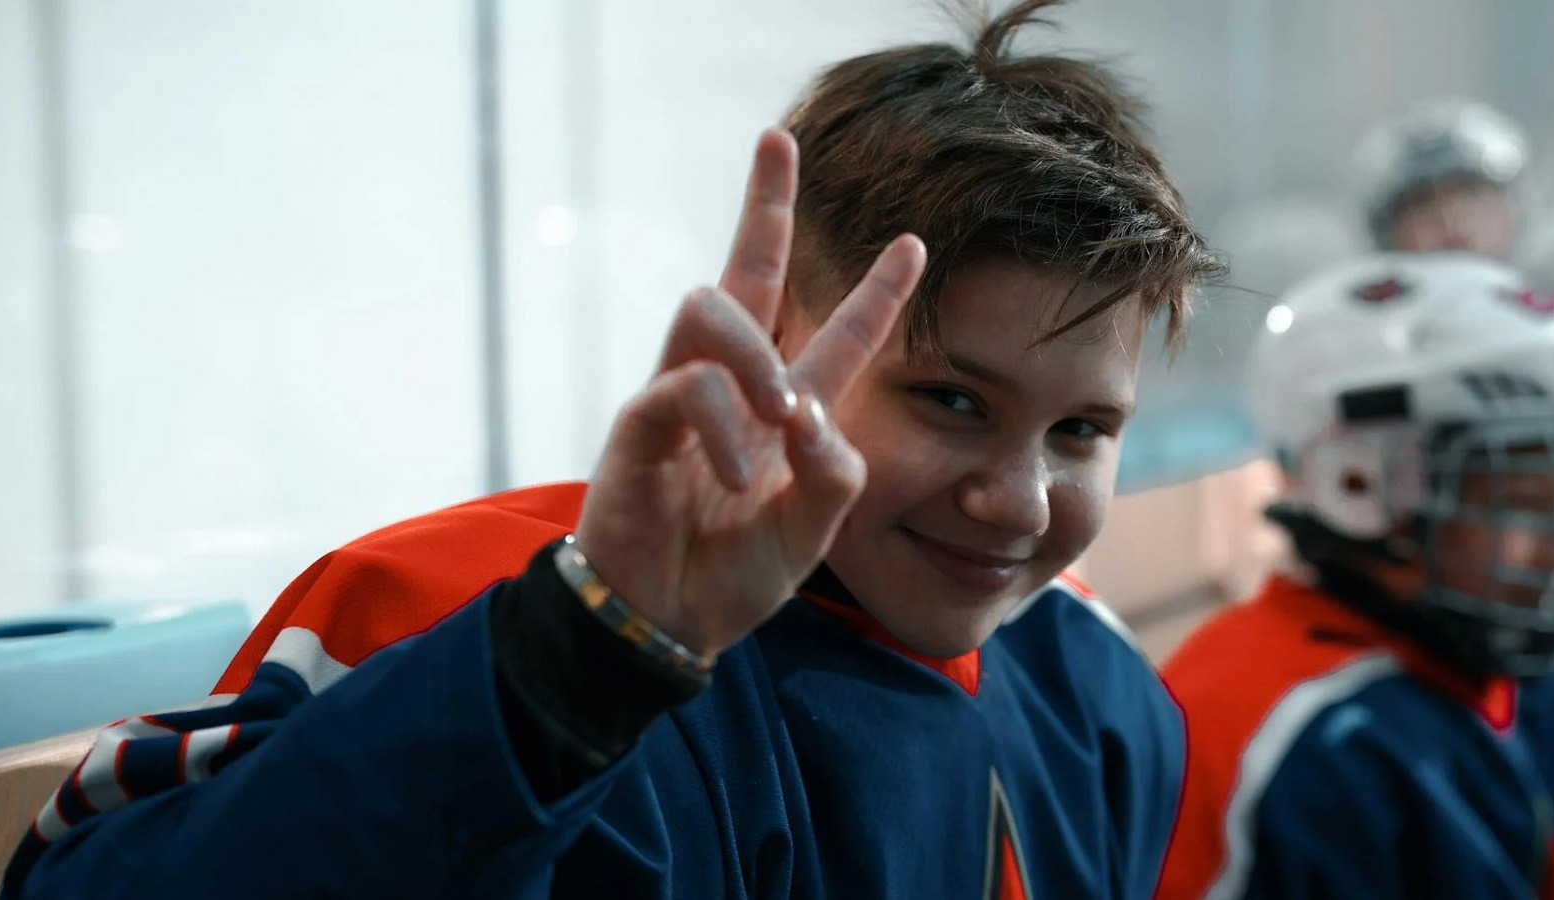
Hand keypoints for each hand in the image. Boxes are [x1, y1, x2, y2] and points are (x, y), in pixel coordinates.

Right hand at [572, 129, 925, 659]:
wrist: (669, 623)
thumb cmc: (736, 574)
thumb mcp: (814, 530)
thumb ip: (833, 471)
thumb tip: (811, 411)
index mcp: (787, 411)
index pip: (835, 333)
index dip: (876, 290)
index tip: (915, 242)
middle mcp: (734, 388)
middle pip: (745, 271)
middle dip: (764, 203)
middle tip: (778, 139)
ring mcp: (680, 398)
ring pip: (709, 308)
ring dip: (754, 354)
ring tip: (779, 413)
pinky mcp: (639, 424)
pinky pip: (684, 389)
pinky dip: (719, 426)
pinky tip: (731, 474)